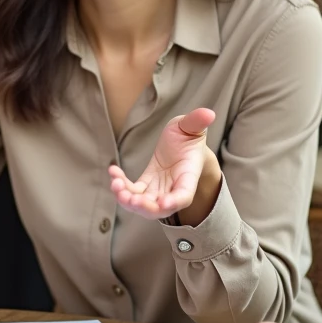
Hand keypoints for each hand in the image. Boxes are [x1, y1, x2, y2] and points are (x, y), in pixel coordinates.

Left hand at [109, 108, 220, 223]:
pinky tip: (113, 171)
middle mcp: (173, 188)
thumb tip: (209, 113)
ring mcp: (159, 189)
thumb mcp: (192, 126)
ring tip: (116, 185)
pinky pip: (132, 191)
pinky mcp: (146, 185)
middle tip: (131, 199)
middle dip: (145, 208)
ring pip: (144, 204)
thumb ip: (197, 121)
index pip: (184, 196)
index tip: (163, 204)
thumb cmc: (189, 136)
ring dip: (128, 201)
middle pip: (161, 209)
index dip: (174, 202)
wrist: (181, 144)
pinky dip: (121, 185)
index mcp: (188, 177)